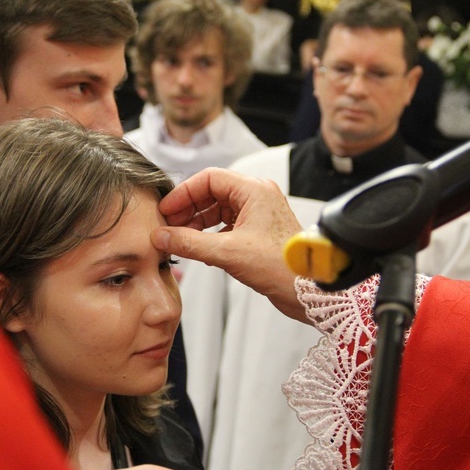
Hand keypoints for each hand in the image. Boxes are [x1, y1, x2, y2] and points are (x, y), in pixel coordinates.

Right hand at [151, 168, 307, 322]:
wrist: (308, 291)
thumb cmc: (280, 266)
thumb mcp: (227, 252)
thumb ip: (189, 242)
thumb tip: (161, 236)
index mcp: (254, 190)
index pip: (208, 179)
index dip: (183, 193)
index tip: (166, 209)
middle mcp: (257, 197)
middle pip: (212, 193)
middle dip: (188, 209)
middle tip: (168, 225)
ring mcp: (259, 215)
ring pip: (218, 210)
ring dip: (197, 223)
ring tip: (180, 239)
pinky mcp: (258, 233)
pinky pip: (227, 225)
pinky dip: (209, 234)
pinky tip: (198, 249)